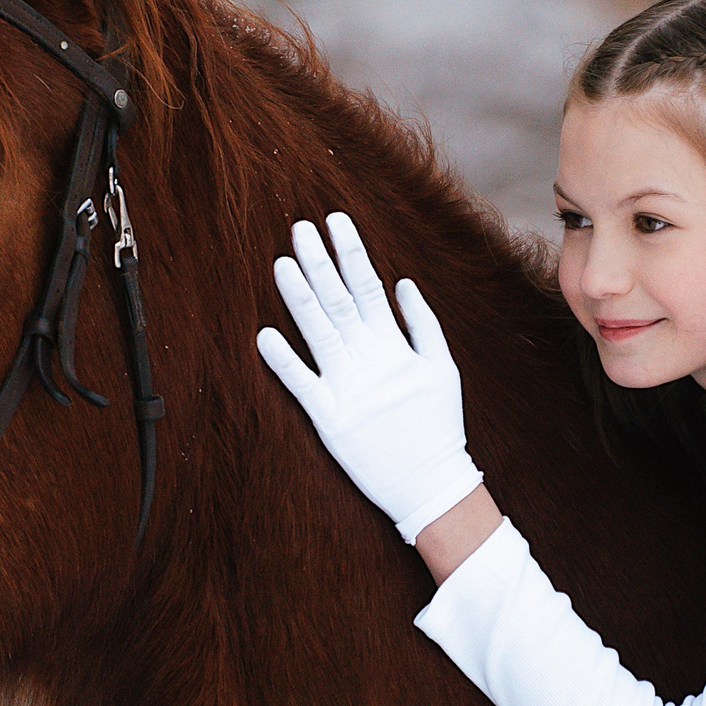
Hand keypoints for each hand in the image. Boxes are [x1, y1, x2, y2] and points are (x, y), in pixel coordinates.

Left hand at [257, 213, 483, 543]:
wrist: (432, 485)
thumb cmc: (438, 425)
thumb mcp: (443, 369)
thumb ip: (423, 324)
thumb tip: (403, 282)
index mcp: (396, 347)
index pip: (369, 287)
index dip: (350, 252)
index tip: (334, 221)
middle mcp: (370, 361)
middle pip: (339, 301)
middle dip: (320, 261)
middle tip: (299, 227)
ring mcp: (348, 388)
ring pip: (318, 333)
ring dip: (298, 296)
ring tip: (281, 262)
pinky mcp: (329, 419)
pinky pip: (301, 385)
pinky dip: (283, 360)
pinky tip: (263, 335)